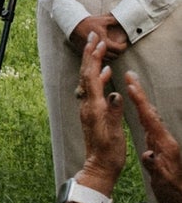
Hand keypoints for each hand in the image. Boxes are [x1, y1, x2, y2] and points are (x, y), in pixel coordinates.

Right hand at [70, 14, 125, 58]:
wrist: (73, 25)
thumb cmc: (88, 22)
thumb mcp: (103, 20)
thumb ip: (114, 21)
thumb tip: (123, 20)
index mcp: (104, 41)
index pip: (118, 49)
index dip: (124, 47)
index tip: (124, 43)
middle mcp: (98, 49)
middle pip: (114, 56)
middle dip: (119, 52)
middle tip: (120, 47)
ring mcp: (92, 51)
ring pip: (106, 59)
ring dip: (111, 55)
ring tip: (113, 50)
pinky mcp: (86, 52)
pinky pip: (98, 58)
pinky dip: (103, 56)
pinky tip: (103, 51)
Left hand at [76, 33, 126, 187]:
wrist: (100, 166)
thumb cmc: (109, 152)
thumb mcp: (114, 132)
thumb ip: (114, 112)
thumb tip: (116, 93)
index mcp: (93, 107)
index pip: (91, 76)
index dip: (93, 57)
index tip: (96, 41)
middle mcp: (87, 104)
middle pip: (86, 74)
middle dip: (89, 54)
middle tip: (94, 37)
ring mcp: (89, 108)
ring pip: (89, 79)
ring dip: (94, 63)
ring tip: (100, 49)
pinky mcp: (92, 112)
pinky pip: (94, 89)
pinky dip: (99, 78)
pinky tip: (106, 73)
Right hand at [124, 72, 181, 202]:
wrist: (180, 198)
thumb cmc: (171, 189)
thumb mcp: (162, 179)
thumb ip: (155, 165)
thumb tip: (148, 153)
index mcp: (164, 144)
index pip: (150, 118)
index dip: (140, 102)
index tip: (130, 86)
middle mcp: (164, 138)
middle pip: (150, 111)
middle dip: (139, 93)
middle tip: (130, 76)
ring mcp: (162, 141)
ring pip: (150, 115)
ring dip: (140, 100)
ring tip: (131, 85)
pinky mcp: (159, 144)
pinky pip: (149, 123)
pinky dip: (142, 111)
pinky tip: (138, 107)